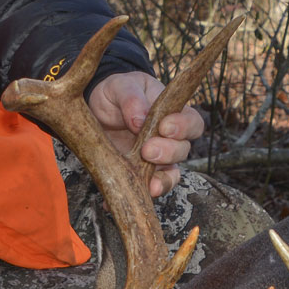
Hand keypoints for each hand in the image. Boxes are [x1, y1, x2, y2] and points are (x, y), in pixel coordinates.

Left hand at [87, 71, 205, 196]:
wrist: (97, 108)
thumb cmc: (117, 92)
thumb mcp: (120, 86)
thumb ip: (131, 98)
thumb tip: (139, 120)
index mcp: (172, 114)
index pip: (192, 122)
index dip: (183, 127)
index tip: (164, 127)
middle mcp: (169, 140)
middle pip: (183, 151)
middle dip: (168, 153)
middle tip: (148, 151)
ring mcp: (155, 160)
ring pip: (170, 176)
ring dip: (162, 182)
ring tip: (149, 186)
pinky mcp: (139, 174)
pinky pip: (143, 190)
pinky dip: (133, 197)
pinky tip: (114, 201)